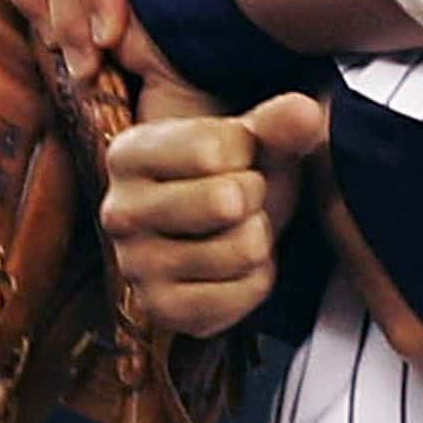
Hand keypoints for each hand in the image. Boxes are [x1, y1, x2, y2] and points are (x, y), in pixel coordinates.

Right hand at [101, 89, 327, 337]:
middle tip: (237, 200)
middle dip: (253, 196)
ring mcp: (135, 266)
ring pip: (243, 248)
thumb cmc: (230, 174)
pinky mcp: (163, 310)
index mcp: (127, 155)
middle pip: (227, 200)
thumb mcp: (253, 139)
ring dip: (259, 238)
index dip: (245, 153)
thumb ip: (278, 122)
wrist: (220, 231)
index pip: (214, 150)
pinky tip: (235, 266)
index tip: (229, 161)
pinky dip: (257, 279)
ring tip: (236, 230)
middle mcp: (119, 212)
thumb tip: (303, 112)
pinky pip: (244, 292)